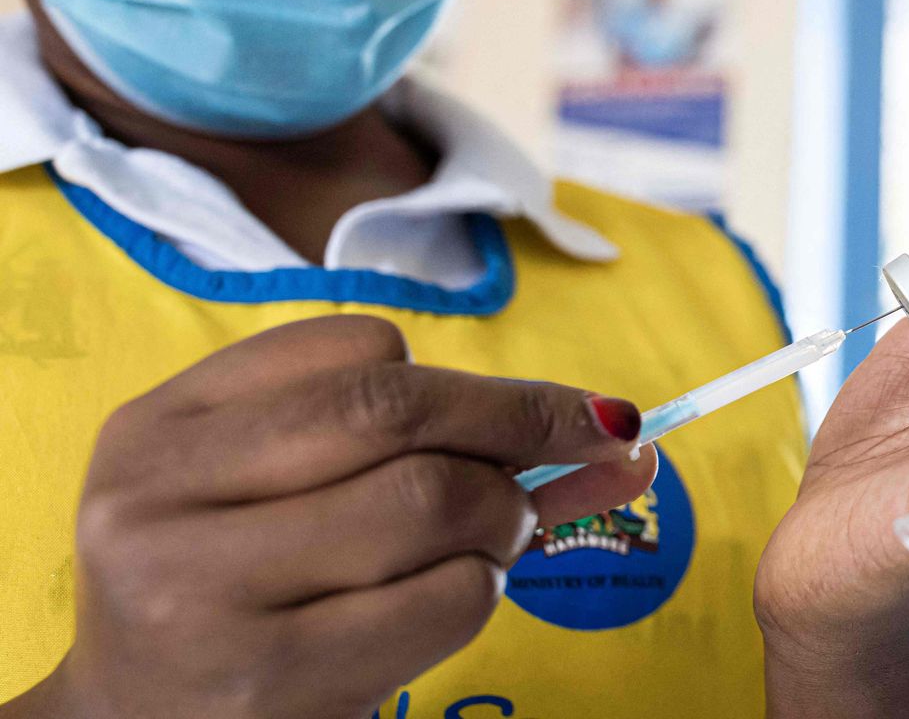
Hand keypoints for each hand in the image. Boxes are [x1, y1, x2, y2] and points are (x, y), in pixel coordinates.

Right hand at [14, 315, 655, 718]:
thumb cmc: (246, 592)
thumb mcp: (296, 491)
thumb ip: (442, 439)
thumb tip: (624, 431)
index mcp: (160, 427)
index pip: (364, 351)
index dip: (488, 382)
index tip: (564, 413)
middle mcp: (159, 500)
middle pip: (396, 412)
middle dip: (520, 430)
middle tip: (579, 461)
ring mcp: (202, 594)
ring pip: (430, 500)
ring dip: (501, 523)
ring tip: (482, 548)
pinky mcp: (269, 682)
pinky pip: (446, 600)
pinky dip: (480, 593)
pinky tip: (441, 607)